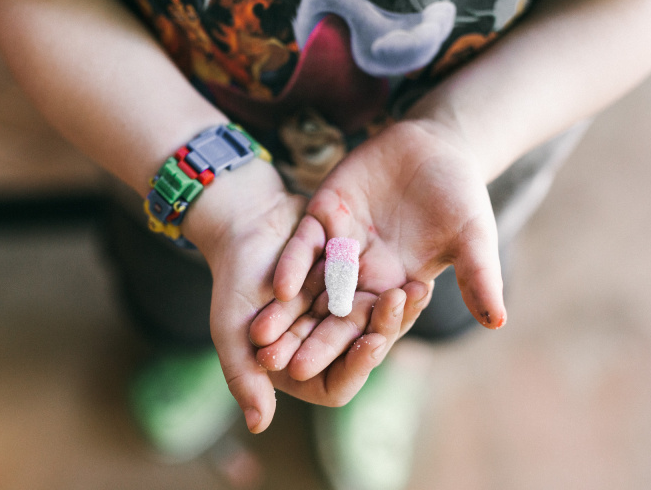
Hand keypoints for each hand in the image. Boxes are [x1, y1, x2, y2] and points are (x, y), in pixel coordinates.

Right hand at [186, 159, 431, 430]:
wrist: (246, 225)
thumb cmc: (233, 282)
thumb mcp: (231, 330)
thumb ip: (243, 376)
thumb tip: (258, 426)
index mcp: (300, 367)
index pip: (337, 384)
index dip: (356, 368)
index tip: (372, 343)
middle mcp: (327, 348)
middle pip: (365, 351)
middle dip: (387, 328)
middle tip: (401, 304)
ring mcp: (344, 319)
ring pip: (379, 324)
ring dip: (401, 311)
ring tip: (419, 290)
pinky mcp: (356, 290)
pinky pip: (383, 295)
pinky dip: (399, 288)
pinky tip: (417, 277)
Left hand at [251, 119, 504, 382]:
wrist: (436, 145)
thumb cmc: (460, 195)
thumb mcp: (473, 236)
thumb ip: (478, 277)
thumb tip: (499, 323)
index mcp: (395, 287)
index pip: (370, 326)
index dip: (348, 351)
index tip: (325, 377)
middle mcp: (362, 272)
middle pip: (331, 314)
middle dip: (308, 339)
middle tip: (283, 369)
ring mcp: (340, 244)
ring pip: (308, 285)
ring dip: (286, 311)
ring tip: (261, 339)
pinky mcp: (324, 214)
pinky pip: (304, 244)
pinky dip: (291, 265)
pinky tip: (276, 287)